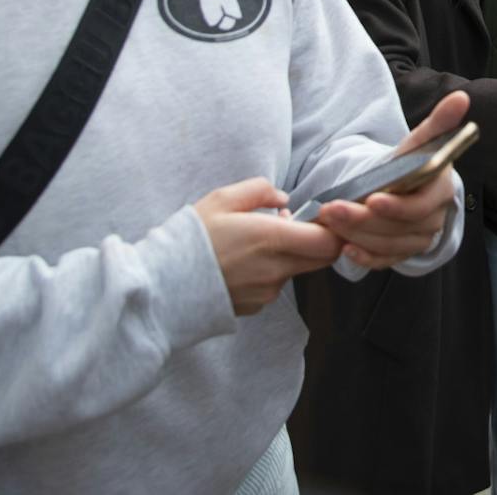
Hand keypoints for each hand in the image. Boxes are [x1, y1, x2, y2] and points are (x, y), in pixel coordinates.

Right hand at [193, 176, 343, 314]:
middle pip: (322, 259)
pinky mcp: (257, 305)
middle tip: (293, 225)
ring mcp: (268, 291)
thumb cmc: (191, 238)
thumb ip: (260, 190)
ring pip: (297, 270)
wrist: (163, 285)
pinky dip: (271, 272)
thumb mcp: (222, 199)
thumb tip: (284, 199)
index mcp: (272, 239)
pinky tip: (244, 263)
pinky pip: (276, 285)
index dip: (333, 229)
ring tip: (256, 242)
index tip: (321, 217)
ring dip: (289, 255)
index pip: (329, 242)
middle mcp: (276, 269)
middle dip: (317, 241)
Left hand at [314, 90, 468, 270]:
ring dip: (356, 235)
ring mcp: (420, 239)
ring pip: (387, 246)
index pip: (420, 206)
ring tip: (329, 220)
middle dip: (362, 219)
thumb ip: (438, 123)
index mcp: (441, 190)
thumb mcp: (419, 142)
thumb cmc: (409, 162)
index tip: (370, 199)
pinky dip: (363, 257)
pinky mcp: (404, 253)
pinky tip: (344, 248)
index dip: (396, 207)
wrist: (401, 184)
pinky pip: (383, 261)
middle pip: (398, 229)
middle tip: (330, 208)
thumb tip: (462, 98)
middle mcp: (434, 219)